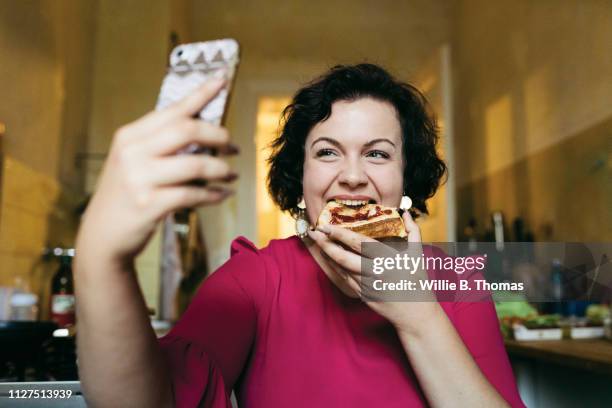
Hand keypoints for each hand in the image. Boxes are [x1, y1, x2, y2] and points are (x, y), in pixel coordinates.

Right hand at [76, 78, 237, 266]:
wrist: (103, 236)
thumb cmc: (126, 196)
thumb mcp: (134, 162)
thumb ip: (162, 145)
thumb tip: (206, 132)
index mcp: (130, 136)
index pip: (173, 109)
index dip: (201, 93)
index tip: (222, 79)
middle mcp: (132, 152)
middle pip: (188, 129)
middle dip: (219, 136)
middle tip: (233, 146)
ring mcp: (139, 178)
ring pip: (196, 163)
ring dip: (221, 169)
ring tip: (231, 174)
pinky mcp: (149, 205)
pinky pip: (193, 194)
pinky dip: (214, 194)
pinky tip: (222, 194)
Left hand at [307, 211, 440, 335]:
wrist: (415, 313)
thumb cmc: (417, 280)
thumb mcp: (418, 254)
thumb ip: (413, 231)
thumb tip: (406, 213)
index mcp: (387, 259)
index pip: (358, 243)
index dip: (339, 234)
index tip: (326, 225)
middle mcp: (374, 272)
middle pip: (343, 257)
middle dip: (325, 244)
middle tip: (314, 232)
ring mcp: (366, 286)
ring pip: (340, 268)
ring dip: (327, 255)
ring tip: (318, 242)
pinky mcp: (362, 295)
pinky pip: (344, 279)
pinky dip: (334, 267)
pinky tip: (329, 258)